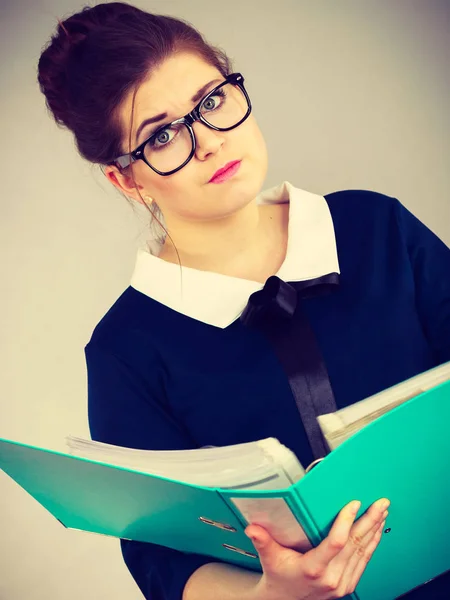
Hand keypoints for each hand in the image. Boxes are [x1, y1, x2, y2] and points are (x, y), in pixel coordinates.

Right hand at [245, 497, 388, 599]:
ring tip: (382, 511)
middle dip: (369, 521)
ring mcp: (342, 583)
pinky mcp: (348, 585)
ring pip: (364, 553)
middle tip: (380, 502)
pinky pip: (365, 561)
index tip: (353, 504)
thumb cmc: (279, 577)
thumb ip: (262, 541)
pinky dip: (372, 544)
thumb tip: (252, 528)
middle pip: (355, 545)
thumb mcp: (269, 558)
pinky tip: (376, 530)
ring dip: (374, 530)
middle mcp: (331, 578)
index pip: (335, 543)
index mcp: (313, 569)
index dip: (346, 523)